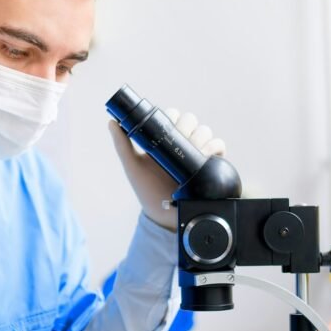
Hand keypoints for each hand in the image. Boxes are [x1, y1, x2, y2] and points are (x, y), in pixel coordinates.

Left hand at [108, 109, 226, 230]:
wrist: (165, 214)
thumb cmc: (147, 190)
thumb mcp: (133, 167)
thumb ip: (122, 145)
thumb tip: (111, 122)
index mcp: (164, 139)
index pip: (172, 116)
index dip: (172, 116)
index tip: (169, 125)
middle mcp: (181, 142)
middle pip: (190, 120)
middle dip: (187, 127)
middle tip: (182, 141)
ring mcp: (197, 151)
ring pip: (204, 130)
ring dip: (201, 136)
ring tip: (194, 151)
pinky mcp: (210, 162)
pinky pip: (218, 145)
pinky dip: (215, 146)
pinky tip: (205, 156)